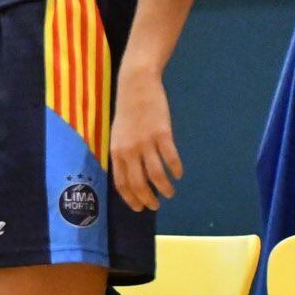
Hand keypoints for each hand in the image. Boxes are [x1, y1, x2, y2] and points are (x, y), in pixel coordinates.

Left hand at [110, 67, 180, 211]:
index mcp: (116, 152)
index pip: (121, 182)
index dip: (130, 198)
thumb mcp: (117, 135)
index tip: (139, 207)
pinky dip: (175, 169)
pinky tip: (179, 175)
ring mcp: (146, 143)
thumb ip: (122, 154)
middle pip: (138, 183)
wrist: (136, 87)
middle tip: (155, 206)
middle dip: (147, 198)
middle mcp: (129, 150)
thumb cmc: (127, 112)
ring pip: (156, 175)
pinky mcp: (162, 134)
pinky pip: (170, 158)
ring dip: (164, 188)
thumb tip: (130, 174)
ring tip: (170, 194)